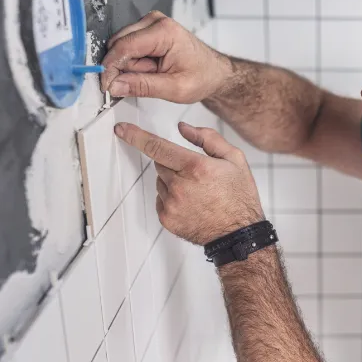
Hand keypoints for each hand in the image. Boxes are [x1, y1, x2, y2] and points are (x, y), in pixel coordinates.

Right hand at [100, 11, 231, 102]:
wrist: (214, 73)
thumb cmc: (202, 78)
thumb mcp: (174, 89)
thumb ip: (143, 86)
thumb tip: (114, 86)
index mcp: (164, 32)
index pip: (124, 47)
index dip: (111, 68)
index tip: (105, 86)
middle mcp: (155, 21)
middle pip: (120, 45)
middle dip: (124, 68)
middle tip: (144, 83)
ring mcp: (150, 23)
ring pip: (122, 47)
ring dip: (131, 66)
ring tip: (154, 75)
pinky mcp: (148, 30)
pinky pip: (129, 48)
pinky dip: (135, 63)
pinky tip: (151, 69)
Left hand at [115, 121, 264, 244]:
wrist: (238, 234)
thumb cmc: (239, 198)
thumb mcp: (235, 160)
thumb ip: (208, 138)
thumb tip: (184, 128)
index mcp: (196, 167)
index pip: (157, 146)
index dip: (136, 136)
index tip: (122, 129)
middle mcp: (180, 186)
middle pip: (160, 164)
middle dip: (173, 164)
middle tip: (196, 174)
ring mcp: (172, 204)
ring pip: (160, 182)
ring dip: (172, 181)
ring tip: (197, 192)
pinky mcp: (167, 218)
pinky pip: (160, 199)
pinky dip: (171, 198)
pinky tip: (192, 203)